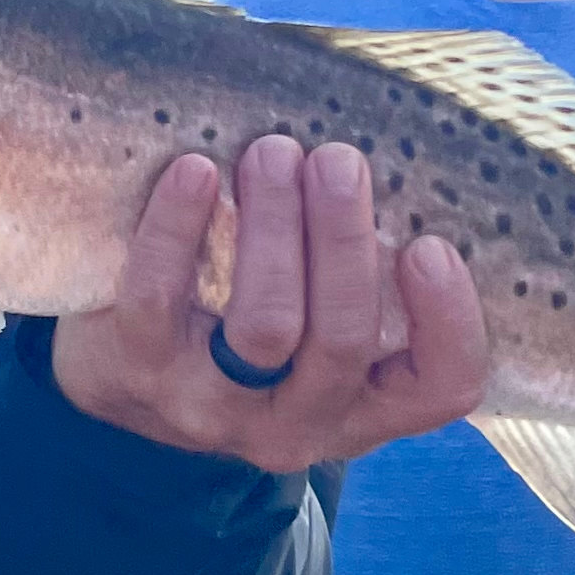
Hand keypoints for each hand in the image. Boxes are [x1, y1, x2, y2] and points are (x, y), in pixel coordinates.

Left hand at [52, 137, 488, 473]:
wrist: (124, 380)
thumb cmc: (250, 313)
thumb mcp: (322, 313)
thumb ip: (364, 262)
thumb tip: (396, 157)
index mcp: (364, 404)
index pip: (442, 386)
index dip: (450, 321)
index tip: (431, 244)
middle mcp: (298, 421)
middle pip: (343, 341)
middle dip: (344, 241)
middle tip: (339, 160)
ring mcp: (214, 407)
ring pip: (265, 326)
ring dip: (275, 228)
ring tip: (273, 153)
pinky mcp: (139, 375)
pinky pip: (158, 302)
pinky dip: (177, 230)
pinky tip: (194, 171)